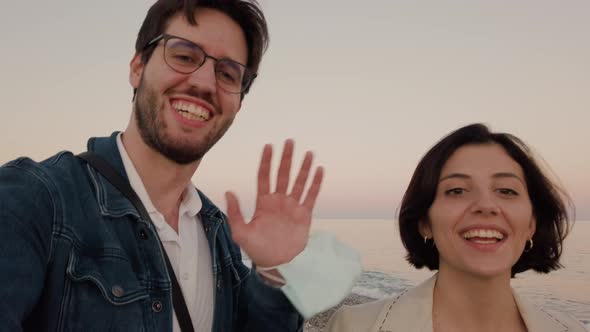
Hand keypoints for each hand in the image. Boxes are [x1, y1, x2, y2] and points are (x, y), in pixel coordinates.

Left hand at [225, 139, 323, 267]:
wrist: (277, 264)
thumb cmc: (257, 249)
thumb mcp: (240, 232)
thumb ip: (235, 213)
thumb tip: (229, 192)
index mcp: (263, 203)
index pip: (264, 177)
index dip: (266, 162)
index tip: (268, 146)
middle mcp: (278, 201)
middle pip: (283, 175)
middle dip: (286, 159)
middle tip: (289, 142)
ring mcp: (292, 206)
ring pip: (299, 182)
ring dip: (303, 168)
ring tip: (308, 153)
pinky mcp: (304, 215)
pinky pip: (311, 196)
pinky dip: (316, 183)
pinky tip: (319, 170)